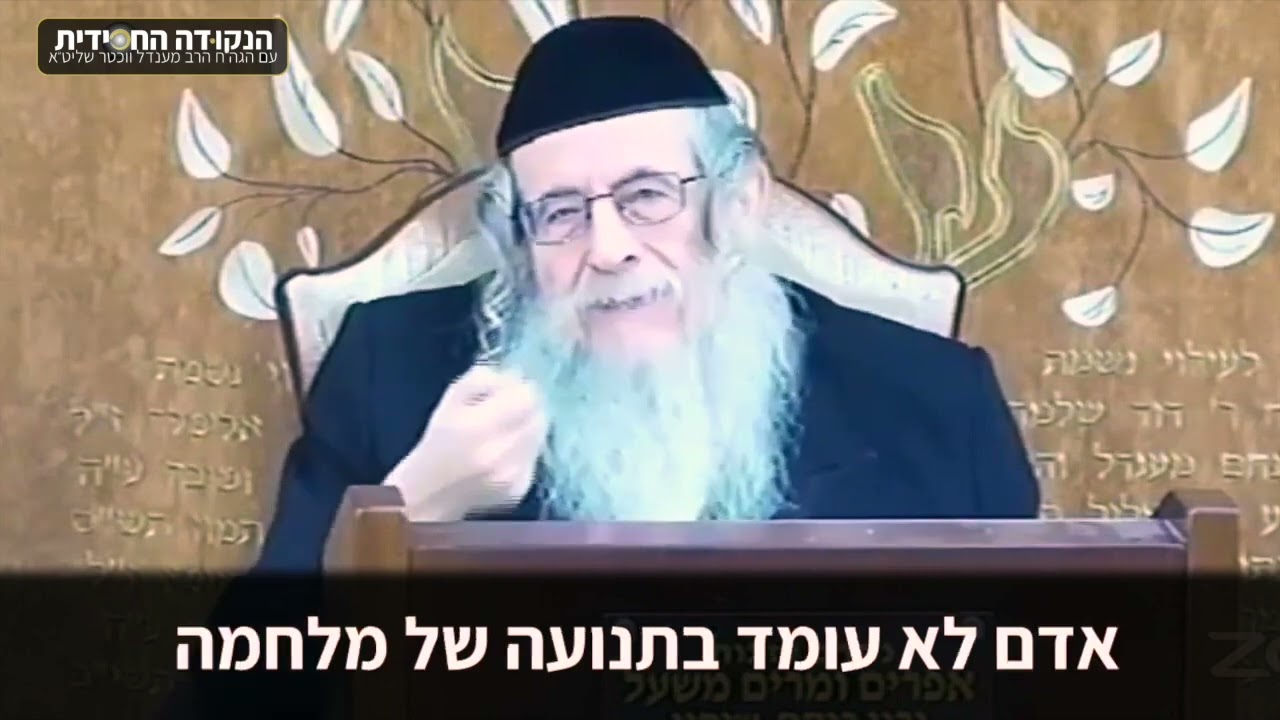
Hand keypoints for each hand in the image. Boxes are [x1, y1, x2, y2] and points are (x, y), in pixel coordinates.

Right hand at [385, 364, 547, 520]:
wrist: (430, 493)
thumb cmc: (439, 441)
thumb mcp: (451, 401)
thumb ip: (482, 379)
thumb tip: (513, 376)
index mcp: (479, 426)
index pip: (527, 398)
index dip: (522, 388)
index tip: (512, 389)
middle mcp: (500, 452)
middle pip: (538, 416)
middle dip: (528, 408)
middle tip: (510, 409)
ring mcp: (512, 474)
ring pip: (540, 436)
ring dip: (528, 428)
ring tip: (505, 431)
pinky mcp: (520, 488)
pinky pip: (535, 457)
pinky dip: (525, 450)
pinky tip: (504, 453)